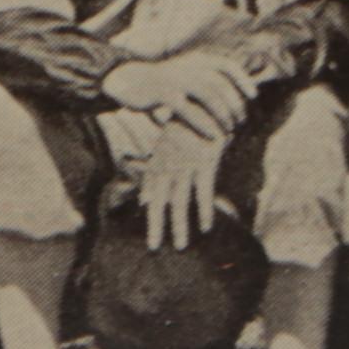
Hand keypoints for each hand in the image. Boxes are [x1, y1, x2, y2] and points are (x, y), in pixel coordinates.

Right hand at [102, 49, 255, 142]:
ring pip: (208, 95)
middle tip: (239, 121)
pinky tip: (212, 136)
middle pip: (221, 83)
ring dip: (223, 114)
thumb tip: (236, 96)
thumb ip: (207, 81)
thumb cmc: (165, 83)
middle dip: (235, 104)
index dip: (242, 79)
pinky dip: (203, 123)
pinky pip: (188, 109)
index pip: (226, 64)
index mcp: (196, 59)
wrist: (130, 81)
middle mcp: (188, 66)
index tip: (253, 96)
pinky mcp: (164, 93)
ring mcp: (176, 78)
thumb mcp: (187, 74)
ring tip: (229, 130)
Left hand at [137, 118, 230, 249]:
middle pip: (160, 200)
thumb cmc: (182, 129)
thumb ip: (152, 177)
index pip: (151, 195)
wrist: (200, 100)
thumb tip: (142, 201)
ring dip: (180, 224)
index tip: (149, 240)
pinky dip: (204, 209)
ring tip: (180, 246)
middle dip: (157, 225)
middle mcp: (169, 165)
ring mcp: (186, 164)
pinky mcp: (204, 161)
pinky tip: (206, 227)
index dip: (149, 218)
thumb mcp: (163, 153)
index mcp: (159, 163)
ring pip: (180, 200)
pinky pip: (203, 190)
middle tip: (154, 248)